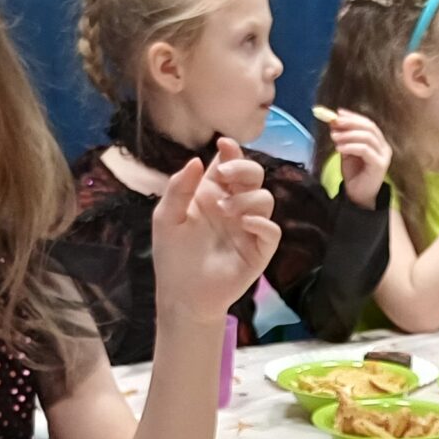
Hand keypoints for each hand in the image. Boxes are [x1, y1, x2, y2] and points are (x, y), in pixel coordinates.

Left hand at [152, 137, 279, 322]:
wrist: (182, 295)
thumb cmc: (173, 256)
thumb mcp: (166, 218)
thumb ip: (179, 188)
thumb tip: (197, 160)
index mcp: (212, 194)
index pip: (228, 165)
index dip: (231, 151)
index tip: (224, 143)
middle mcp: (234, 206)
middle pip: (254, 175)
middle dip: (244, 169)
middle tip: (225, 177)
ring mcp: (249, 228)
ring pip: (265, 199)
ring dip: (247, 199)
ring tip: (225, 211)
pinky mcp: (259, 251)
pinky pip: (272, 231)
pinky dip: (263, 223)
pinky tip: (246, 224)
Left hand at [324, 109, 391, 207]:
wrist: (358, 196)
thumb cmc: (354, 174)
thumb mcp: (346, 151)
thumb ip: (343, 138)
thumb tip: (334, 122)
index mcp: (378, 142)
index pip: (368, 124)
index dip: (353, 117)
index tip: (338, 113)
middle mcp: (384, 147)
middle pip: (369, 127)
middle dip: (350, 123)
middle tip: (335, 122)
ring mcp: (384, 156)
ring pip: (367, 137)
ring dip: (348, 135)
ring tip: (334, 137)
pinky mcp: (379, 165)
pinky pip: (365, 150)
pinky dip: (351, 146)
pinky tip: (339, 148)